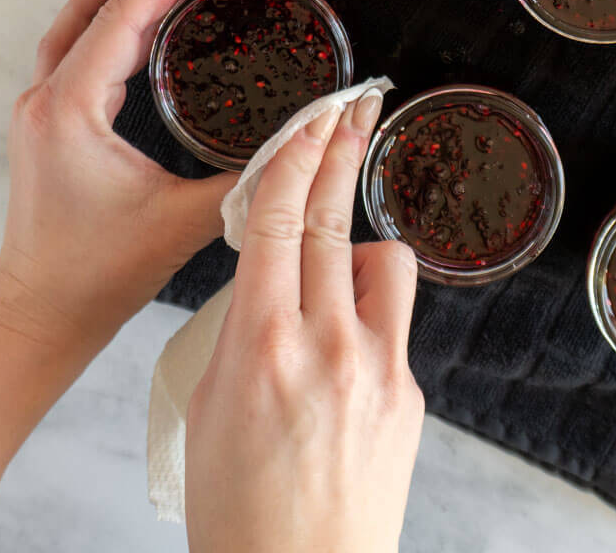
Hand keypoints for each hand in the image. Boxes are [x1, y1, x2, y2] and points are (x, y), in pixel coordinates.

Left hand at [0, 0, 255, 350]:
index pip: (130, 15)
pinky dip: (102, 12)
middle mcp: (46, 97)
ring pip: (86, 20)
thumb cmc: (99, 275)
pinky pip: (72, 45)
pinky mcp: (46, 123)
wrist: (40, 315)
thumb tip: (307, 137)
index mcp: (71, 107)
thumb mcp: (185, 220)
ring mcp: (40, 108)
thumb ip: (249, 177)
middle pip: (111, 6)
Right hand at [185, 93, 423, 552]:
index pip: (280, 224)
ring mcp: (377, 368)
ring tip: (338, 258)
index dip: (293, 160)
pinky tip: (347, 339)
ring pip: (383, 262)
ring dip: (358, 243)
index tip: (308, 119)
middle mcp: (326, 346)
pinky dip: (371, 310)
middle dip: (340, 155)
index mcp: (261, 345)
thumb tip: (266, 285)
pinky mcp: (408, 394)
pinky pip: (395, 321)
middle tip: (353, 107)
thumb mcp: (207, 407)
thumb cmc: (238, 509)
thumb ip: (239, 333)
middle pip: (334, 222)